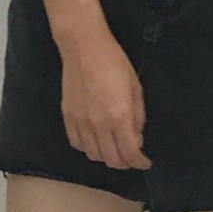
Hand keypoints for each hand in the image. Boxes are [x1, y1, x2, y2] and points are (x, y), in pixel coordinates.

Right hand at [57, 33, 152, 171]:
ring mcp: (81, 122)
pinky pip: (77, 143)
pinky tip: (95, 140)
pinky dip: (88, 148)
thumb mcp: (135, 87)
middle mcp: (99, 124)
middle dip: (125, 163)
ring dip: (106, 156)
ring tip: (114, 148)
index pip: (129, 153)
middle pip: (111, 159)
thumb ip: (137, 116)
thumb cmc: (114, 62)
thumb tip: (137, 138)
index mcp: (119, 116)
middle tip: (131, 157)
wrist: (84, 48)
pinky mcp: (67, 117)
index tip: (145, 162)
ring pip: (93, 155)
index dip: (139, 162)